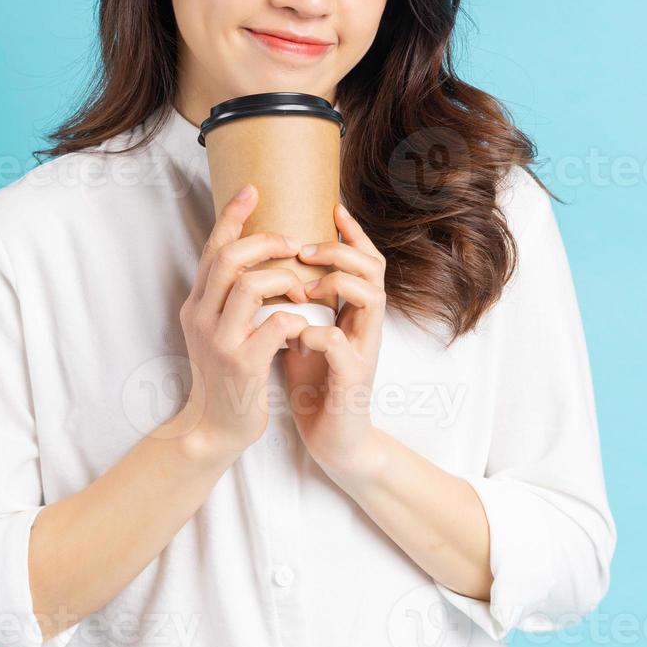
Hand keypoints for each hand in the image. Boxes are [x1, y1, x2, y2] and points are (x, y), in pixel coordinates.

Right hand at [177, 184, 313, 458]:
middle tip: (294, 245)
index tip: (253, 190)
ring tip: (302, 291)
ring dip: (284, 280)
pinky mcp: (242, 364)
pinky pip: (275, 323)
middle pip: (229, 258)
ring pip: (251, 285)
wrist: (216, 428)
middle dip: (266, 243)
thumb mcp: (218, 330)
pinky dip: (295, 318)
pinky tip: (301, 326)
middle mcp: (200, 317)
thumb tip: (255, 259)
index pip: (212, 249)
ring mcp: (219, 340)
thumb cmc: (228, 376)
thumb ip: (229, 298)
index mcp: (196, 305)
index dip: (232, 216)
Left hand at [282, 201, 387, 478]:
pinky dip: (318, 334)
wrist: (332, 439)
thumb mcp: (304, 330)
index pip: (364, 260)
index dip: (353, 233)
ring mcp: (363, 351)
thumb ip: (299, 301)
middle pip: (374, 269)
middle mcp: (365, 326)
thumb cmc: (316, 383)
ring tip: (305, 288)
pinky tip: (296, 336)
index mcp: (354, 311)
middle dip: (342, 251)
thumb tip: (272, 264)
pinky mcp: (352, 380)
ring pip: (371, 299)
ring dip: (337, 285)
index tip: (334, 208)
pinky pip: (341, 346)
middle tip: (307, 250)